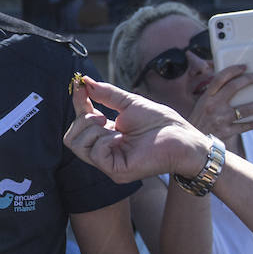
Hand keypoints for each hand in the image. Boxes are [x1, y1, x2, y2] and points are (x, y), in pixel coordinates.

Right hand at [63, 76, 209, 183]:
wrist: (182, 137)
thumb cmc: (161, 123)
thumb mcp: (129, 103)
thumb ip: (106, 94)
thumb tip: (85, 82)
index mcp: (106, 135)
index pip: (80, 122)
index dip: (77, 103)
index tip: (79, 85)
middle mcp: (104, 151)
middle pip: (71, 138)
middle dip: (82, 120)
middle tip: (102, 115)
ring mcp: (109, 163)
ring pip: (78, 146)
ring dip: (93, 130)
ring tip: (113, 126)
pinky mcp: (116, 171)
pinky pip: (95, 154)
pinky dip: (104, 141)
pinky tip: (120, 137)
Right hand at [189, 64, 252, 141]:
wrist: (192, 141)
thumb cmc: (199, 120)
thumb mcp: (202, 104)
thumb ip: (215, 95)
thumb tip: (236, 86)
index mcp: (206, 97)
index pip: (220, 78)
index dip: (233, 70)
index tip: (244, 66)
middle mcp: (213, 106)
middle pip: (234, 88)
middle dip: (249, 80)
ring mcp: (220, 119)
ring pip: (245, 109)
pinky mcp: (226, 132)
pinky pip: (245, 126)